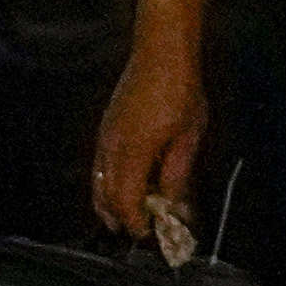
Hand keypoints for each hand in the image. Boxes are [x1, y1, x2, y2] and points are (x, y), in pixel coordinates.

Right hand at [91, 14, 210, 248]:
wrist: (160, 51)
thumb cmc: (180, 89)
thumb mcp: (188, 135)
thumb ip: (177, 174)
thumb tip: (174, 204)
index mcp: (134, 151)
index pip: (127, 200)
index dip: (135, 222)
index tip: (148, 235)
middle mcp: (112, 146)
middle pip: (106, 195)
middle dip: (119, 218)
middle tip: (139, 231)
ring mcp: (104, 136)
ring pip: (97, 181)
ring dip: (109, 203)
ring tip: (126, 218)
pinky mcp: (104, 128)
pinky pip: (98, 166)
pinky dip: (105, 184)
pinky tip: (121, 188)